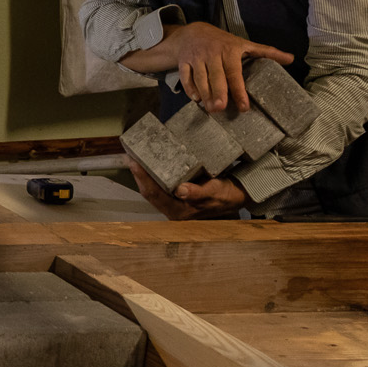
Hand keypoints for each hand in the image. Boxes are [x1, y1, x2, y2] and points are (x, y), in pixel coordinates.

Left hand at [127, 157, 249, 219]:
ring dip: (144, 173)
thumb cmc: (226, 196)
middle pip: (149, 192)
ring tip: (136, 155)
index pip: (154, 195)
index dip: (142, 179)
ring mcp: (174, 203)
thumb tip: (181, 190)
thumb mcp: (216, 192)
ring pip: (153, 188)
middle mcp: (173, 209)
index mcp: (180, 212)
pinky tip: (150, 160)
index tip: (134, 162)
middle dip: (139, 174)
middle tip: (130, 154)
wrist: (237, 197)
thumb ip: (199, 193)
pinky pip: (160, 184)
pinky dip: (154, 172)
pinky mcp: (177, 196)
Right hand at [160, 22, 292, 113]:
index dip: (239, 90)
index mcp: (229, 50)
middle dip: (218, 93)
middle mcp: (212, 53)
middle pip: (216, 77)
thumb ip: (267, 52)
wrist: (194, 32)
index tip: (244, 107)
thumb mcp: (245, 44)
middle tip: (221, 109)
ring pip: (200, 78)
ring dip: (205, 94)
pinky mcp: (184, 61)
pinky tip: (196, 99)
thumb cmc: (223, 42)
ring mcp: (196, 57)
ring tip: (212, 110)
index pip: (234, 73)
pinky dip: (189, 88)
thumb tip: (291, 59)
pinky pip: (186, 76)